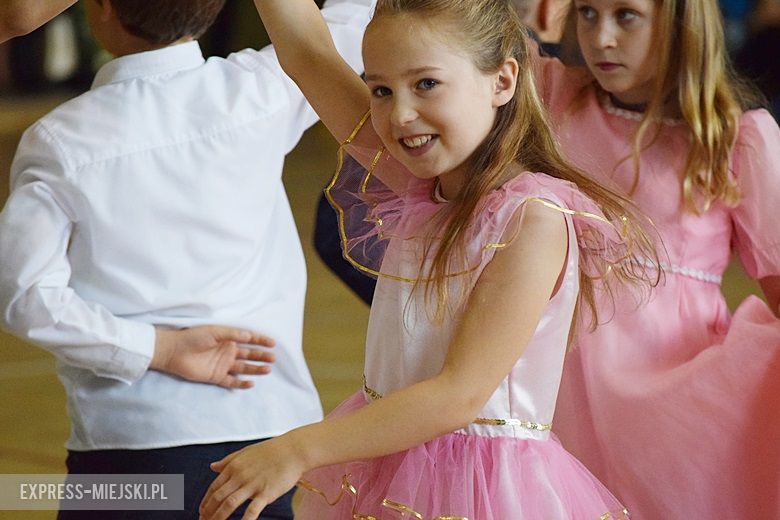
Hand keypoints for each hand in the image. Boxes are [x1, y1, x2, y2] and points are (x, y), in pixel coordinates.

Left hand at [151, 325, 275, 388]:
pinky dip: (241, 383)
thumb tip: (249, 336)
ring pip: (244, 368)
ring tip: (267, 369)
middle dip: (261, 356)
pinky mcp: (216, 377)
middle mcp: (228, 352)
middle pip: (249, 355)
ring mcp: (223, 365)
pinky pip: (232, 381)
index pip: (249, 340)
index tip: (273, 343)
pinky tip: (251, 383)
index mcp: (229, 339)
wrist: (173, 351)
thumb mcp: (214, 331)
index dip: (261, 341)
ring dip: (255, 369)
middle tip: (273, 358)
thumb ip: (232, 334)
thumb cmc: (193, 337)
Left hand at [199, 436, 305, 519]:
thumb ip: (228, 460)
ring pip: (229, 504)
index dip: (206, 502)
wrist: (293, 450)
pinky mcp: (266, 492)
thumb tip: (212, 467)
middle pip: (218, 497)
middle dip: (208, 512)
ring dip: (219, 518)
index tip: (202, 512)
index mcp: (234, 466)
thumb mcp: (246, 452)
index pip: (214, 487)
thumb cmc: (271, 451)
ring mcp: (253, 484)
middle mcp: (240, 475)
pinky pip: (252, 510)